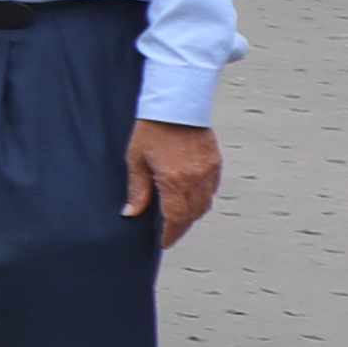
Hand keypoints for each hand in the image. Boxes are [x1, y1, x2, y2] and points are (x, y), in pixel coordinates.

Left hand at [126, 119, 221, 246]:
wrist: (176, 105)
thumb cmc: (153, 128)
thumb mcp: (136, 159)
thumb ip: (137, 189)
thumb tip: (131, 212)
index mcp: (174, 180)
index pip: (176, 218)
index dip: (171, 233)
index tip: (165, 242)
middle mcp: (196, 178)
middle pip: (193, 214)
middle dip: (181, 226)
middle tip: (170, 232)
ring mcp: (209, 170)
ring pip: (205, 204)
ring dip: (193, 214)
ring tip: (178, 217)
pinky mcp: (215, 162)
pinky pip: (212, 189)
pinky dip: (203, 198)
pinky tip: (190, 197)